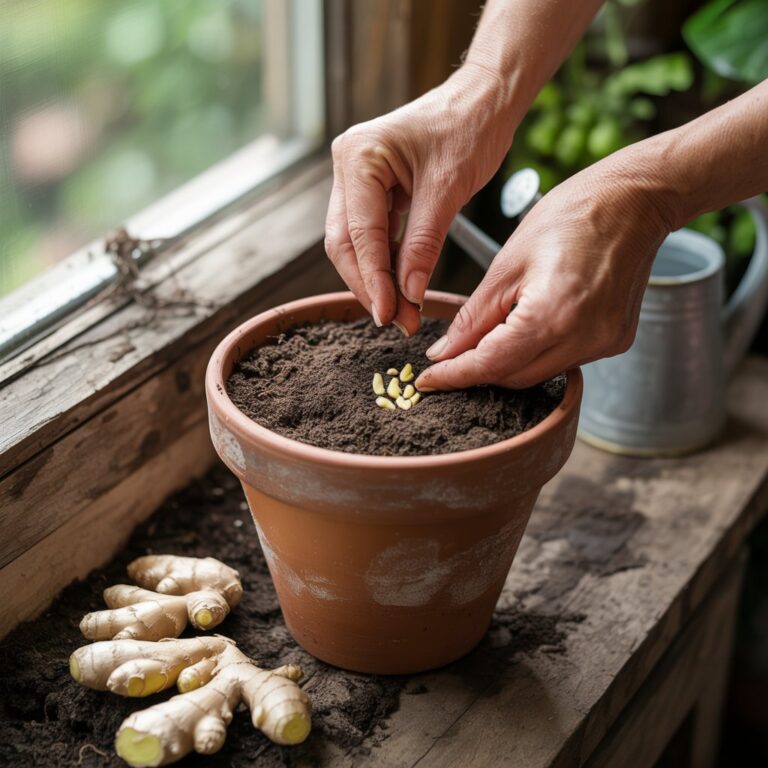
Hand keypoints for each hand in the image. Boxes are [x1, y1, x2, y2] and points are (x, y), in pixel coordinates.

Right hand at [324, 64, 515, 335]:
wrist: (484, 99)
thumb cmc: (470, 128)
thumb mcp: (449, 190)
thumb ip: (424, 245)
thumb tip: (409, 295)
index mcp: (359, 156)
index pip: (361, 234)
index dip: (374, 280)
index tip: (389, 314)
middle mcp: (348, 164)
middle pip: (345, 242)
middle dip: (370, 285)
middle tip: (396, 320)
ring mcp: (356, 177)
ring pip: (354, 242)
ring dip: (376, 278)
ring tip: (403, 311)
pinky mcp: (371, 188)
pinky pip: (371, 233)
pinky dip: (385, 261)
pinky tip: (402, 285)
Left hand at [415, 152, 675, 389]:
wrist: (635, 199)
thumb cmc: (571, 214)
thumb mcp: (507, 263)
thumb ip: (474, 317)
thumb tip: (445, 353)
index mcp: (554, 315)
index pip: (491, 364)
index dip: (454, 376)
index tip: (426, 382)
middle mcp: (584, 339)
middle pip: (514, 377)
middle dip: (477, 371)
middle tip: (447, 358)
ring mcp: (604, 343)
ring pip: (538, 373)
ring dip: (506, 362)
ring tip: (485, 336)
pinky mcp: (616, 340)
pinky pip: (563, 360)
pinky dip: (536, 352)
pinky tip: (524, 328)